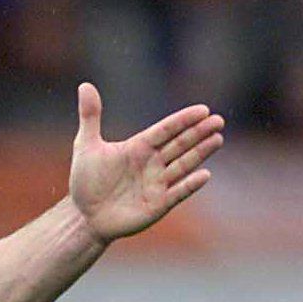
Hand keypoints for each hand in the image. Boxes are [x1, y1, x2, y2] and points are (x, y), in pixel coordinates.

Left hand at [69, 82, 223, 244]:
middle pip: (179, 144)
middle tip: (218, 121)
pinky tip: (205, 174)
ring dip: (200, 153)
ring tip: (217, 138)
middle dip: (198, 133)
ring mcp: (157, 184)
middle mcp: (152, 164)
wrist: (84, 216)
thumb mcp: (86, 147)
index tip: (203, 110)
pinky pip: (177, 193)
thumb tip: (85, 85)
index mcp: (138, 147)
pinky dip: (190, 184)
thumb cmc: (86, 182)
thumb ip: (90, 116)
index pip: (165, 130)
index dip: (183, 120)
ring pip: (183, 164)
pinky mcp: (158, 204)